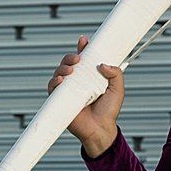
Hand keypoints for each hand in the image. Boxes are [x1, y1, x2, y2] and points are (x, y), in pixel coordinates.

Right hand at [47, 36, 124, 157]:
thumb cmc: (109, 111)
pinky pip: (52, 88)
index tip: (84, 41)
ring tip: (70, 71)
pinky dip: (54, 82)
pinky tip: (60, 81)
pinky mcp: (60, 99)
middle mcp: (79, 80)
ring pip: (59, 72)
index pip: (85, 58)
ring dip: (62, 68)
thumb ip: (116, 75)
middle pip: (69, 63)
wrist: (100, 130)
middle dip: (71, 57)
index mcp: (91, 76)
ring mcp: (69, 89)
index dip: (83, 48)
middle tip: (77, 58)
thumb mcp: (118, 90)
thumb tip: (103, 64)